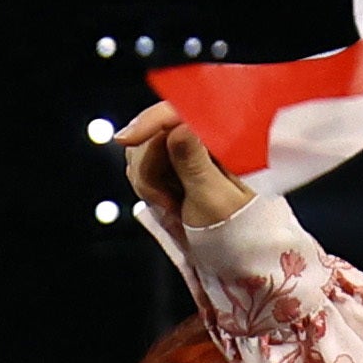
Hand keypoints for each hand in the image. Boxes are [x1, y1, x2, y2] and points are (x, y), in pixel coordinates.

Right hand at [115, 102, 251, 231]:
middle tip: (165, 201)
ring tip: (170, 206)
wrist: (236, 251)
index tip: (125, 140)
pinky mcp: (176, 164)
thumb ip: (194, 163)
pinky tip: (166, 203)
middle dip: (147, 165)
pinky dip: (147, 185)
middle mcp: (205, 137)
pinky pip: (144, 164)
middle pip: (153, 130)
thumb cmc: (236, 229)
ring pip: (143, 148)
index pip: (179, 111)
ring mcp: (189, 150)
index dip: (150, 121)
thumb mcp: (213, 198)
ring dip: (146, 180)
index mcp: (223, 138)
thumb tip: (179, 128)